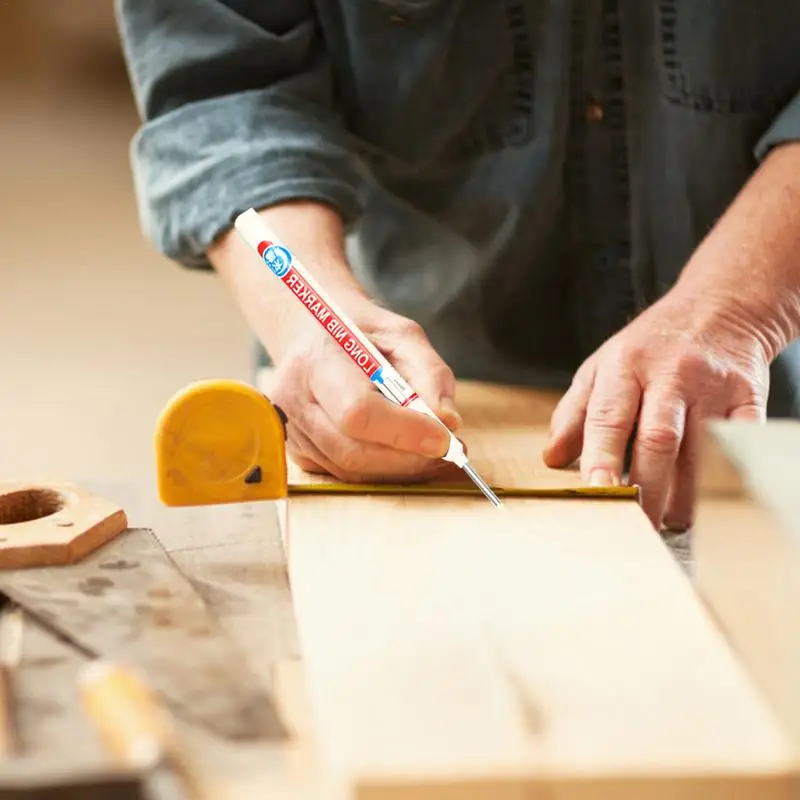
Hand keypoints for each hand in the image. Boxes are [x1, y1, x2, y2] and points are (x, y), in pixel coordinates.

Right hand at [270, 303, 462, 482]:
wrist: (311, 332)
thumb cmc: (359, 332)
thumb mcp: (402, 334)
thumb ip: (430, 374)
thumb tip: (448, 423)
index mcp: (317, 359)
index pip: (358, 411)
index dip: (405, 431)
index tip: (445, 437)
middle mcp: (294, 398)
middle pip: (353, 450)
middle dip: (408, 458)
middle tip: (449, 452)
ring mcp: (291, 429)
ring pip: (350, 469)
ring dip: (399, 468)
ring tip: (432, 451)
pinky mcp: (297, 450)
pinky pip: (343, 473)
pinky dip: (381, 470)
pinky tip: (403, 452)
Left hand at [542, 288, 770, 530]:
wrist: (719, 306)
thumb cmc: (650, 347)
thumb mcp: (602, 368)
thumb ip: (575, 413)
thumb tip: (551, 458)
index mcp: (624, 367)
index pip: (609, 418)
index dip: (602, 458)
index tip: (597, 493)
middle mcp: (670, 374)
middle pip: (658, 439)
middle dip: (646, 489)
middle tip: (635, 526)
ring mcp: (712, 385)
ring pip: (700, 450)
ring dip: (685, 495)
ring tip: (668, 522)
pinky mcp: (748, 396)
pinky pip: (740, 443)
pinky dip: (725, 475)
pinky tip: (709, 501)